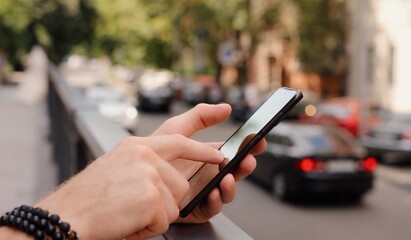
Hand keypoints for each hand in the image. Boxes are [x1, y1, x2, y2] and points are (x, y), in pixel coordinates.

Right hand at [34, 135, 223, 239]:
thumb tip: (170, 176)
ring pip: (175, 203)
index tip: (218, 154)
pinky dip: (147, 227)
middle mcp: (144, 154)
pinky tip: (127, 220)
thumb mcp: (118, 166)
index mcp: (137, 146)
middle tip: (134, 206)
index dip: (200, 150)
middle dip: (164, 202)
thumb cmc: (89, 197)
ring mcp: (149, 173)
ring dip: (154, 216)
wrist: (66, 215)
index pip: (178, 140)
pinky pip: (164, 219)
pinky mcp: (151, 195)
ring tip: (127, 212)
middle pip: (180, 183)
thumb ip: (144, 164)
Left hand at [152, 103, 265, 222]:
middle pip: (235, 171)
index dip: (248, 146)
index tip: (259, 140)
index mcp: (208, 156)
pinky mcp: (196, 209)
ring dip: (232, 185)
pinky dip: (216, 201)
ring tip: (228, 178)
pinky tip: (213, 193)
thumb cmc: (152, 154)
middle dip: (245, 166)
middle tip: (249, 160)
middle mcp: (209, 174)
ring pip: (227, 191)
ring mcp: (204, 192)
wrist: (132, 179)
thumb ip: (200, 117)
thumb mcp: (176, 130)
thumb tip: (225, 107)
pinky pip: (212, 208)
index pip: (234, 151)